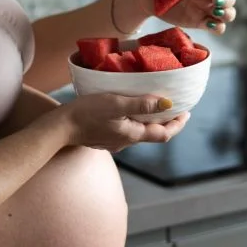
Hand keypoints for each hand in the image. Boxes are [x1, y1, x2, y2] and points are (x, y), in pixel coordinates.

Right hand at [58, 93, 190, 152]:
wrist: (60, 127)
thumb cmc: (87, 112)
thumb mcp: (116, 104)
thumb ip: (142, 104)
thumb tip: (168, 104)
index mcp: (132, 135)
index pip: (163, 134)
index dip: (177, 124)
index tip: (187, 113)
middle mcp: (126, 142)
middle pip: (153, 133)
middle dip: (166, 121)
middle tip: (174, 106)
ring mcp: (114, 142)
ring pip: (139, 132)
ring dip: (150, 120)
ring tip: (154, 104)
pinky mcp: (104, 137)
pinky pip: (126, 130)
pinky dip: (135, 120)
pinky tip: (129, 110)